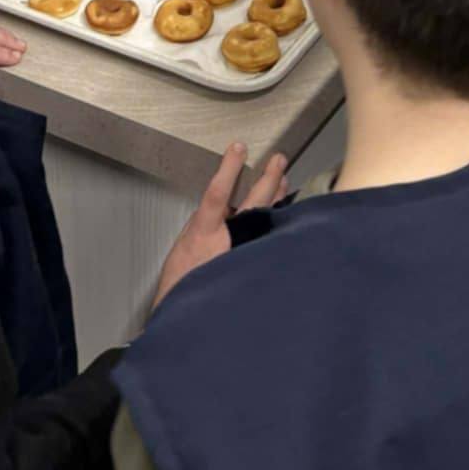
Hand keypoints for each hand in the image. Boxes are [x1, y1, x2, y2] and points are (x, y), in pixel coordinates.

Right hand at [151, 142, 288, 312]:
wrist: (186, 322)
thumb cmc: (181, 287)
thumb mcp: (183, 249)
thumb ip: (204, 226)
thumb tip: (222, 209)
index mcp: (204, 234)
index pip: (218, 192)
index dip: (229, 168)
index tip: (238, 147)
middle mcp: (228, 242)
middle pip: (255, 201)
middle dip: (269, 177)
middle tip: (278, 160)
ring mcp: (245, 254)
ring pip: (268, 219)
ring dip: (277, 197)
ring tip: (285, 180)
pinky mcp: (255, 268)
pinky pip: (271, 241)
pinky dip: (279, 224)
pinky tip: (287, 215)